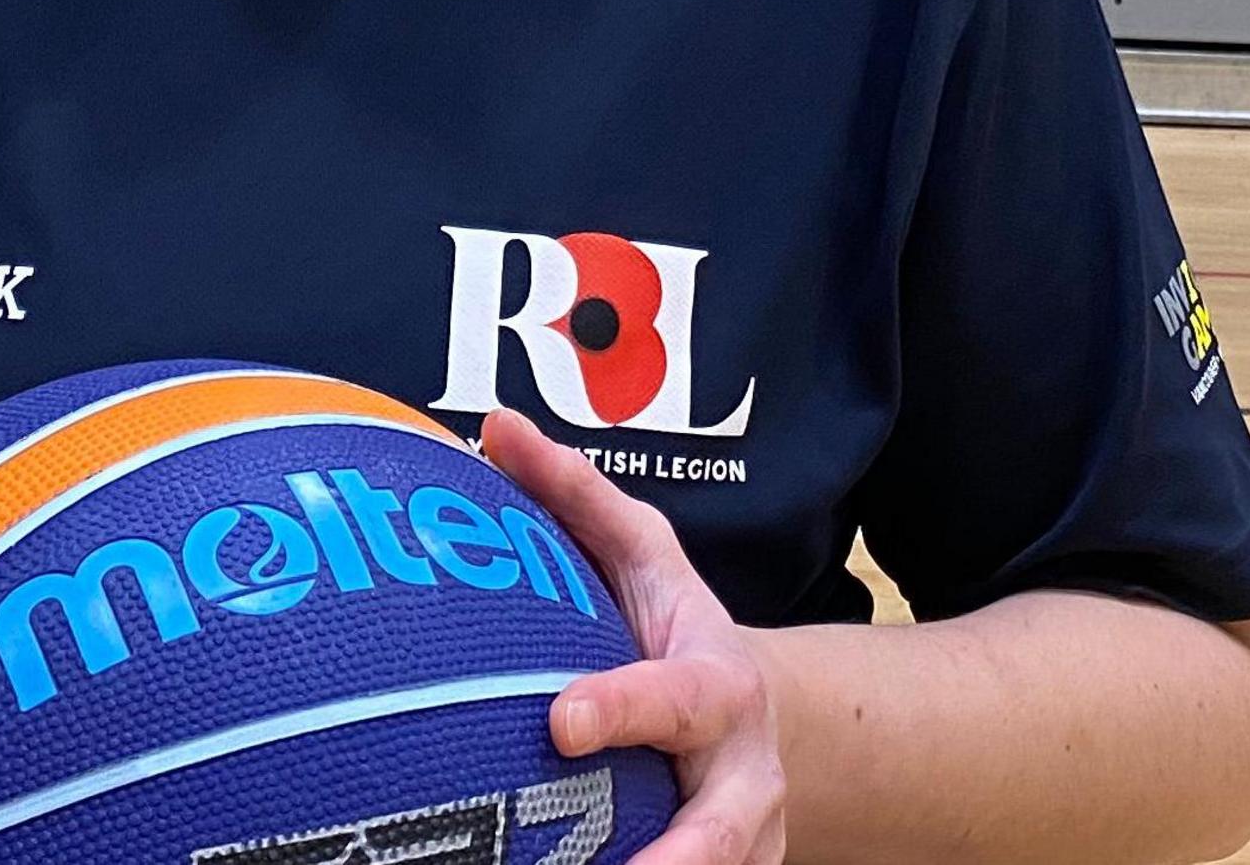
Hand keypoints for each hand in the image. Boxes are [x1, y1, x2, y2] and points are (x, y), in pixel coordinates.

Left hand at [479, 407, 787, 864]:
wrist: (754, 718)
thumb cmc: (672, 628)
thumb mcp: (640, 554)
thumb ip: (573, 495)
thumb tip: (495, 428)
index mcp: (718, 689)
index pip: (673, 699)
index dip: (623, 708)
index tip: (559, 720)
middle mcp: (742, 779)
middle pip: (722, 831)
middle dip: (678, 857)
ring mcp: (743, 846)